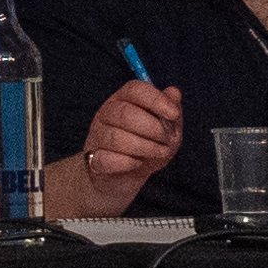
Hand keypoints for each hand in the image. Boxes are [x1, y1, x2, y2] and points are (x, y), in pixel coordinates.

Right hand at [53, 79, 185, 215]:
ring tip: (159, 153)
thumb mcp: (167, 129)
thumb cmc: (147, 148)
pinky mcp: (93, 159)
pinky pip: (108, 159)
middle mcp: (106, 113)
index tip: (174, 114)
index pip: (135, 89)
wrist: (126, 178)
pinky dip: (128, 163)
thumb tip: (174, 93)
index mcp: (124, 100)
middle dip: (153, 128)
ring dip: (145, 147)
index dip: (156, 99)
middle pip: (125, 112)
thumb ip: (171, 111)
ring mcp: (97, 136)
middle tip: (167, 140)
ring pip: (116, 137)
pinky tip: (137, 164)